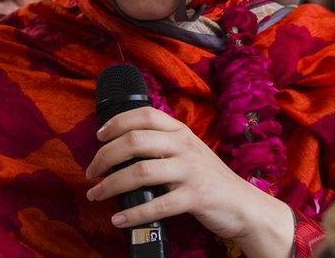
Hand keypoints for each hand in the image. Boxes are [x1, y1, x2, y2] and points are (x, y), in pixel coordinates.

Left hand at [84, 107, 293, 256]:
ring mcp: (190, 171)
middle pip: (135, 141)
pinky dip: (134, 214)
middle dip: (105, 157)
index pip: (144, 115)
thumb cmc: (208, 178)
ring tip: (96, 194)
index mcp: (180, 132)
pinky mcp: (195, 197)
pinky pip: (158, 205)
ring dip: (111, 185)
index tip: (99, 137)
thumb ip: (162, 144)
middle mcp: (184, 146)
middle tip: (91, 172)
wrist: (244, 205)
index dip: (117, 122)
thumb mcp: (188, 151)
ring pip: (140, 172)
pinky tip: (119, 220)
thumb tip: (121, 147)